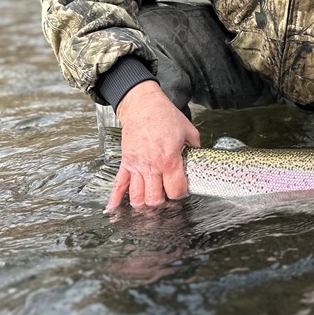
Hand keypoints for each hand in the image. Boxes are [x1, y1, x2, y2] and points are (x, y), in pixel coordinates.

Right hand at [104, 81, 199, 212]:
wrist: (142, 105)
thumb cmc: (164, 115)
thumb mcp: (188, 130)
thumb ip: (195, 146)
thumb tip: (199, 155)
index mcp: (169, 159)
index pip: (176, 190)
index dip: (181, 194)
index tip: (182, 190)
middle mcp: (151, 166)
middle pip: (155, 199)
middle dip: (163, 203)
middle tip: (167, 199)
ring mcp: (136, 166)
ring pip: (138, 197)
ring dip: (144, 204)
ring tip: (150, 204)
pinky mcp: (126, 162)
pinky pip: (118, 184)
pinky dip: (115, 199)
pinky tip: (114, 209)